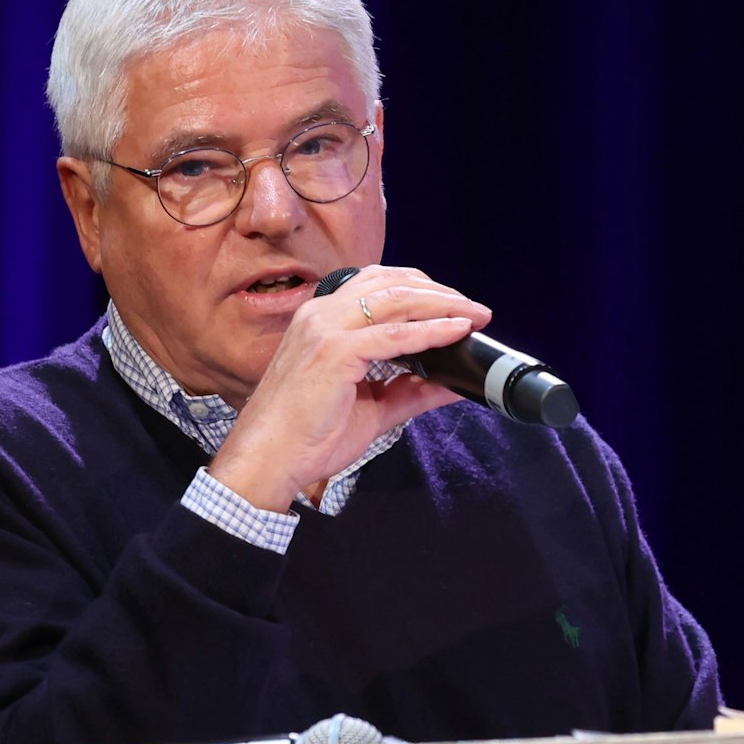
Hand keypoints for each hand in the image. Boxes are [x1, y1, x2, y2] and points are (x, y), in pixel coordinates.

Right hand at [207, 266, 492, 510]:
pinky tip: (457, 333)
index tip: (456, 306)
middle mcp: (321, 314)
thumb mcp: (371, 408)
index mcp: (321, 319)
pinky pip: (395, 335)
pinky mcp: (334, 352)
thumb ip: (410, 390)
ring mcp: (325, 329)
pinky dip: (431, 331)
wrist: (267, 460)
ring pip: (396, 300)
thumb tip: (452, 383)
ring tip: (475, 316)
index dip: (422, 289)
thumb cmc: (306, 436)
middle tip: (476, 310)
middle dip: (440, 292)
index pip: (377, 284)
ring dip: (443, 304)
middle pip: (392, 283)